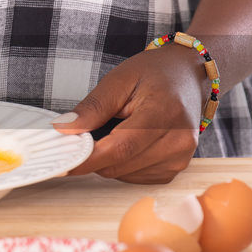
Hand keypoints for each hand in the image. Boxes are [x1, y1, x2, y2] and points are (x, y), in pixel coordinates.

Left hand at [52, 46, 208, 182]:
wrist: (188, 76)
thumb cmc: (154, 74)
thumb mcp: (119, 79)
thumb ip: (93, 107)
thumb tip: (64, 129)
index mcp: (164, 112)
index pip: (121, 147)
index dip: (88, 158)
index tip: (63, 162)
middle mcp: (178, 140)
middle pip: (120, 164)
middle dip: (93, 155)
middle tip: (84, 135)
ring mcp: (180, 157)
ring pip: (124, 174)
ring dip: (109, 159)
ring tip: (116, 130)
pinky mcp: (176, 168)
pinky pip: (135, 177)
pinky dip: (123, 164)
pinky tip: (129, 142)